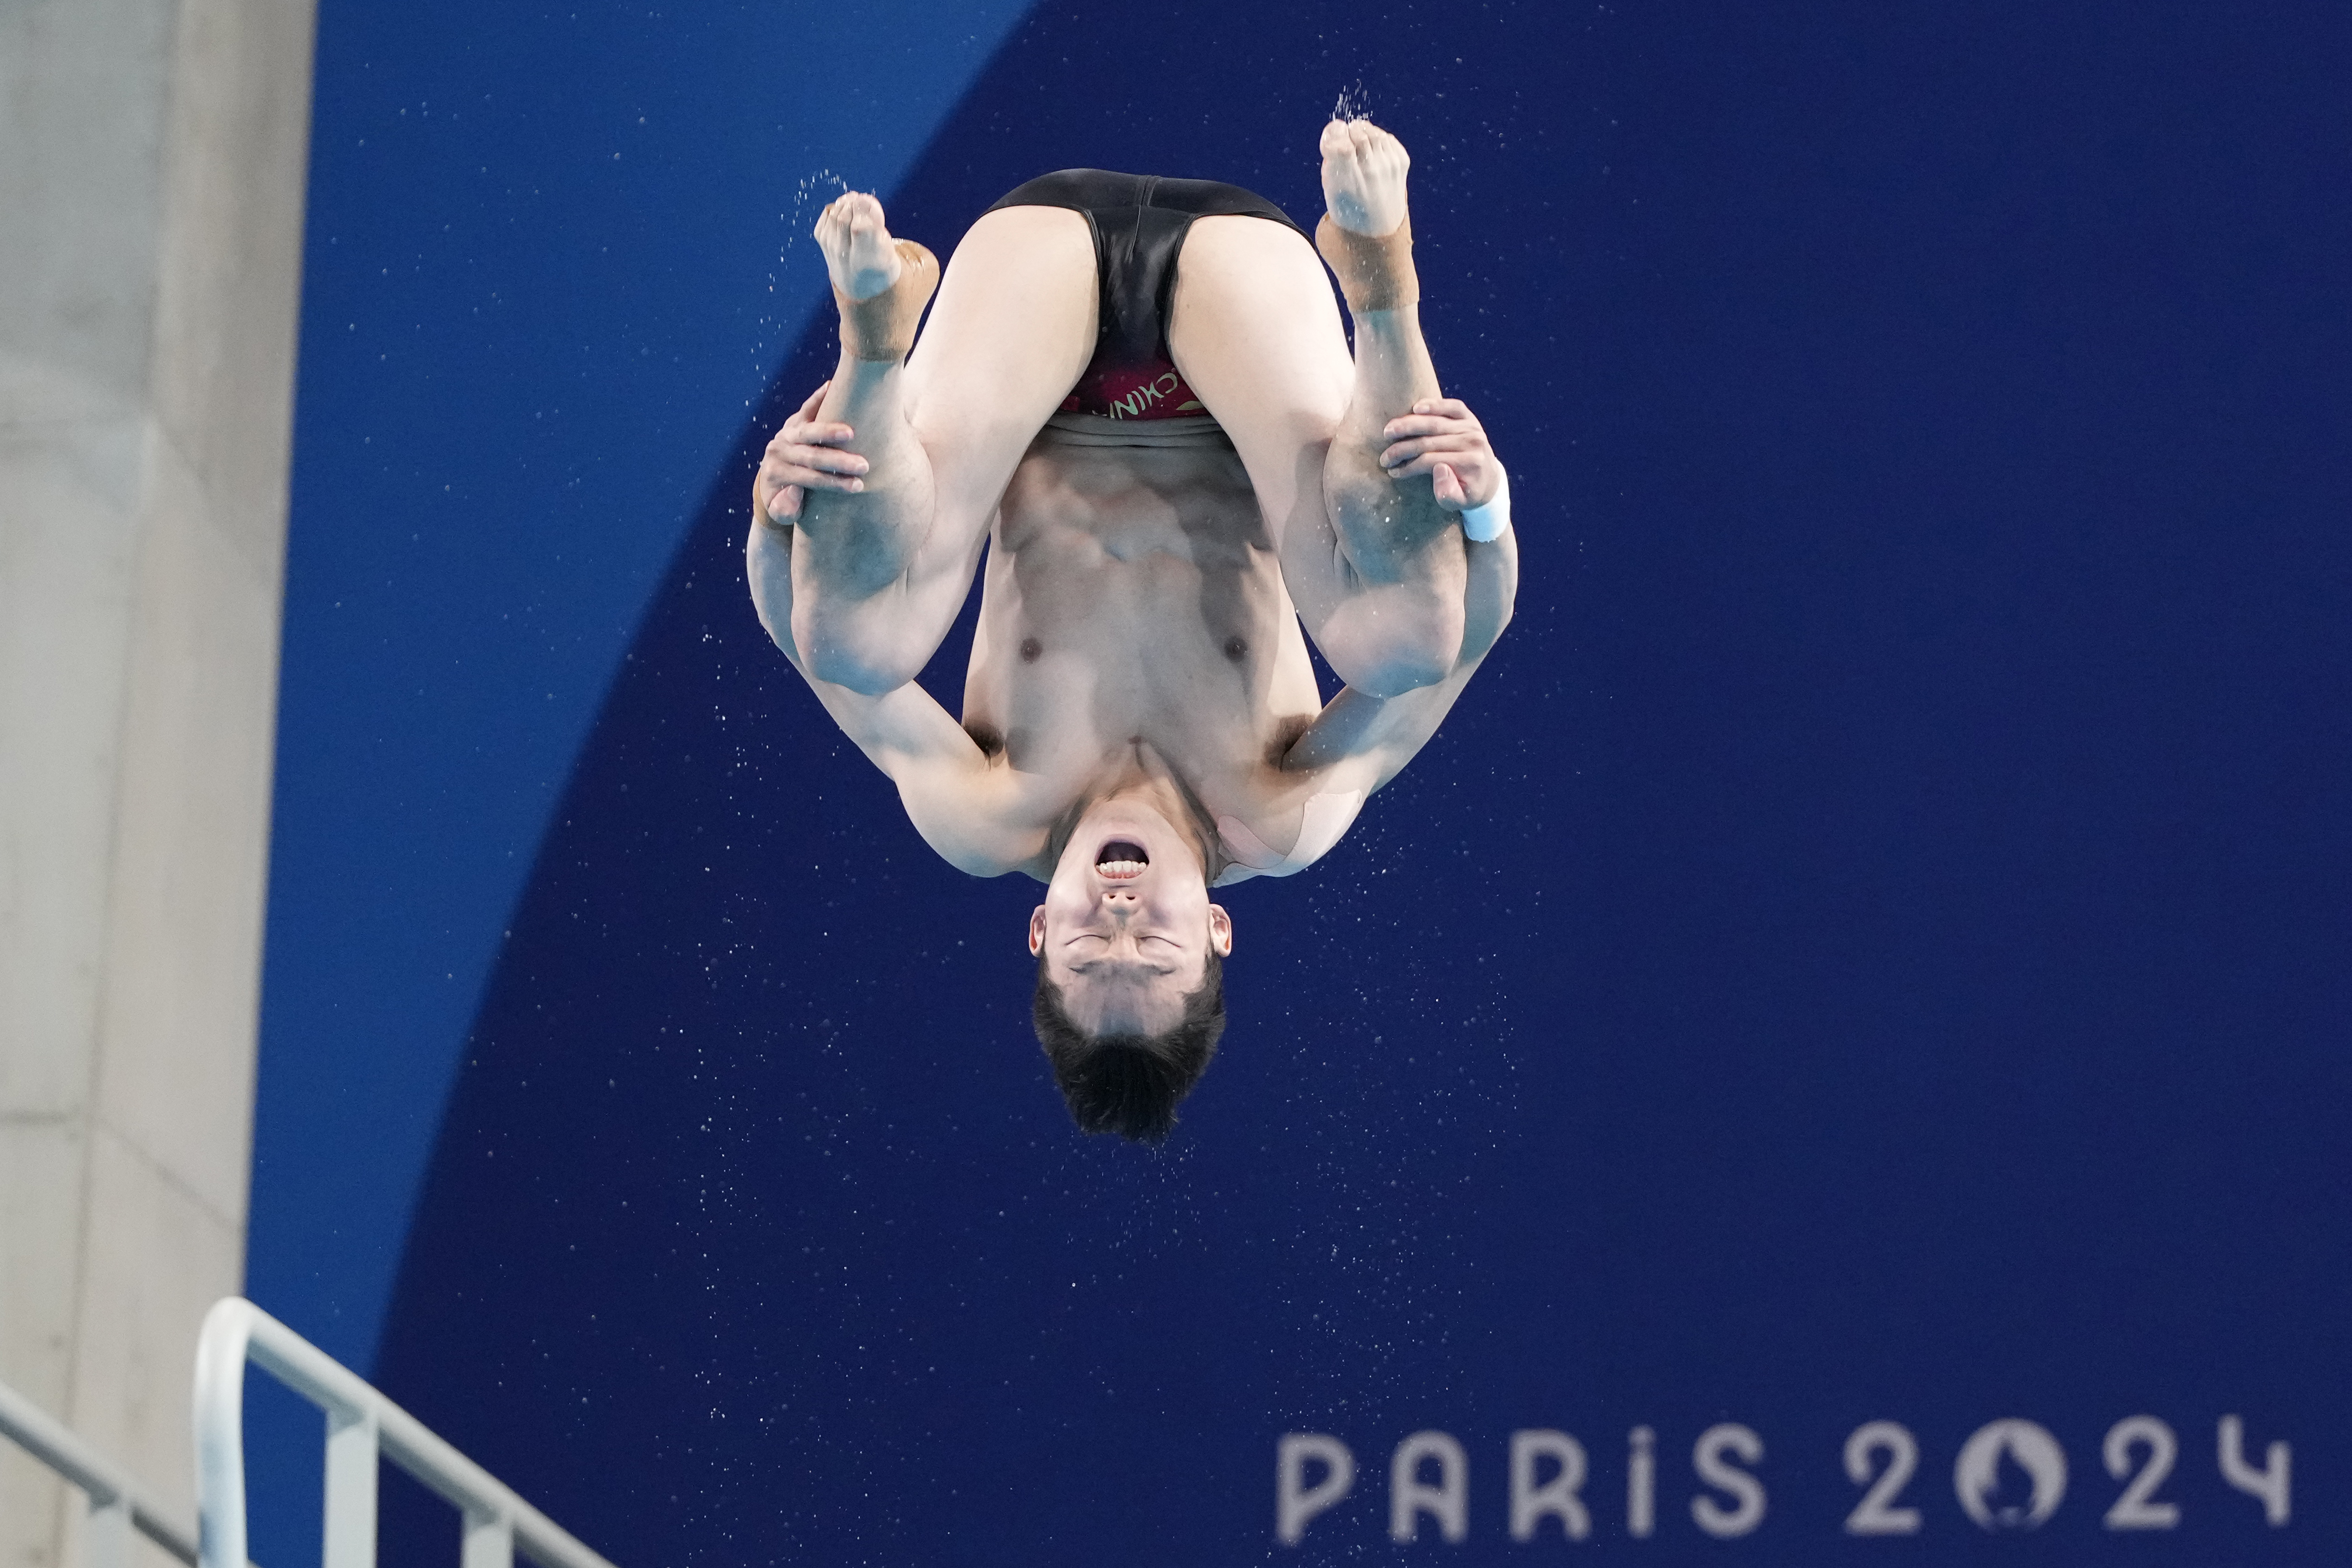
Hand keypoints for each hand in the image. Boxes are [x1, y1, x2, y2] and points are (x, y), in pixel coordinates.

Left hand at [753, 382, 868, 523]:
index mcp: (777, 473)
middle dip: (838, 460)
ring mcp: (785, 434)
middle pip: (810, 455)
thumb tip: (795, 491)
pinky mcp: (793, 421)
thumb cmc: (785, 500)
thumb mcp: (781, 513)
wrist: (771, 482)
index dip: (833, 482)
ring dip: (830, 431)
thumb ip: (785, 509)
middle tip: (863, 465)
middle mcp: (778, 451)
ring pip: (808, 431)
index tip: (857, 486)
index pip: (809, 478)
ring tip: (852, 432)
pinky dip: (818, 397)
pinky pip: (806, 408)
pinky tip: (831, 386)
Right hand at [1376, 399, 1501, 509]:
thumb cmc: (1469, 491)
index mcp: (1470, 463)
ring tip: (1388, 430)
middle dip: (1402, 448)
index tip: (1392, 471)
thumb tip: (1439, 468)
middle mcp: (1472, 442)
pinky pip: (1453, 406)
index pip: (1430, 461)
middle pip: (1429, 441)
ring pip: (1435, 422)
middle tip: (1384, 456)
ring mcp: (1471, 427)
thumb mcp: (1460, 502)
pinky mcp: (1469, 418)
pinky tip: (1416, 407)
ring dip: (1408, 425)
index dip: (1408, 466)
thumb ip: (1448, 493)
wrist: (1488, 478)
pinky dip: (1434, 404)